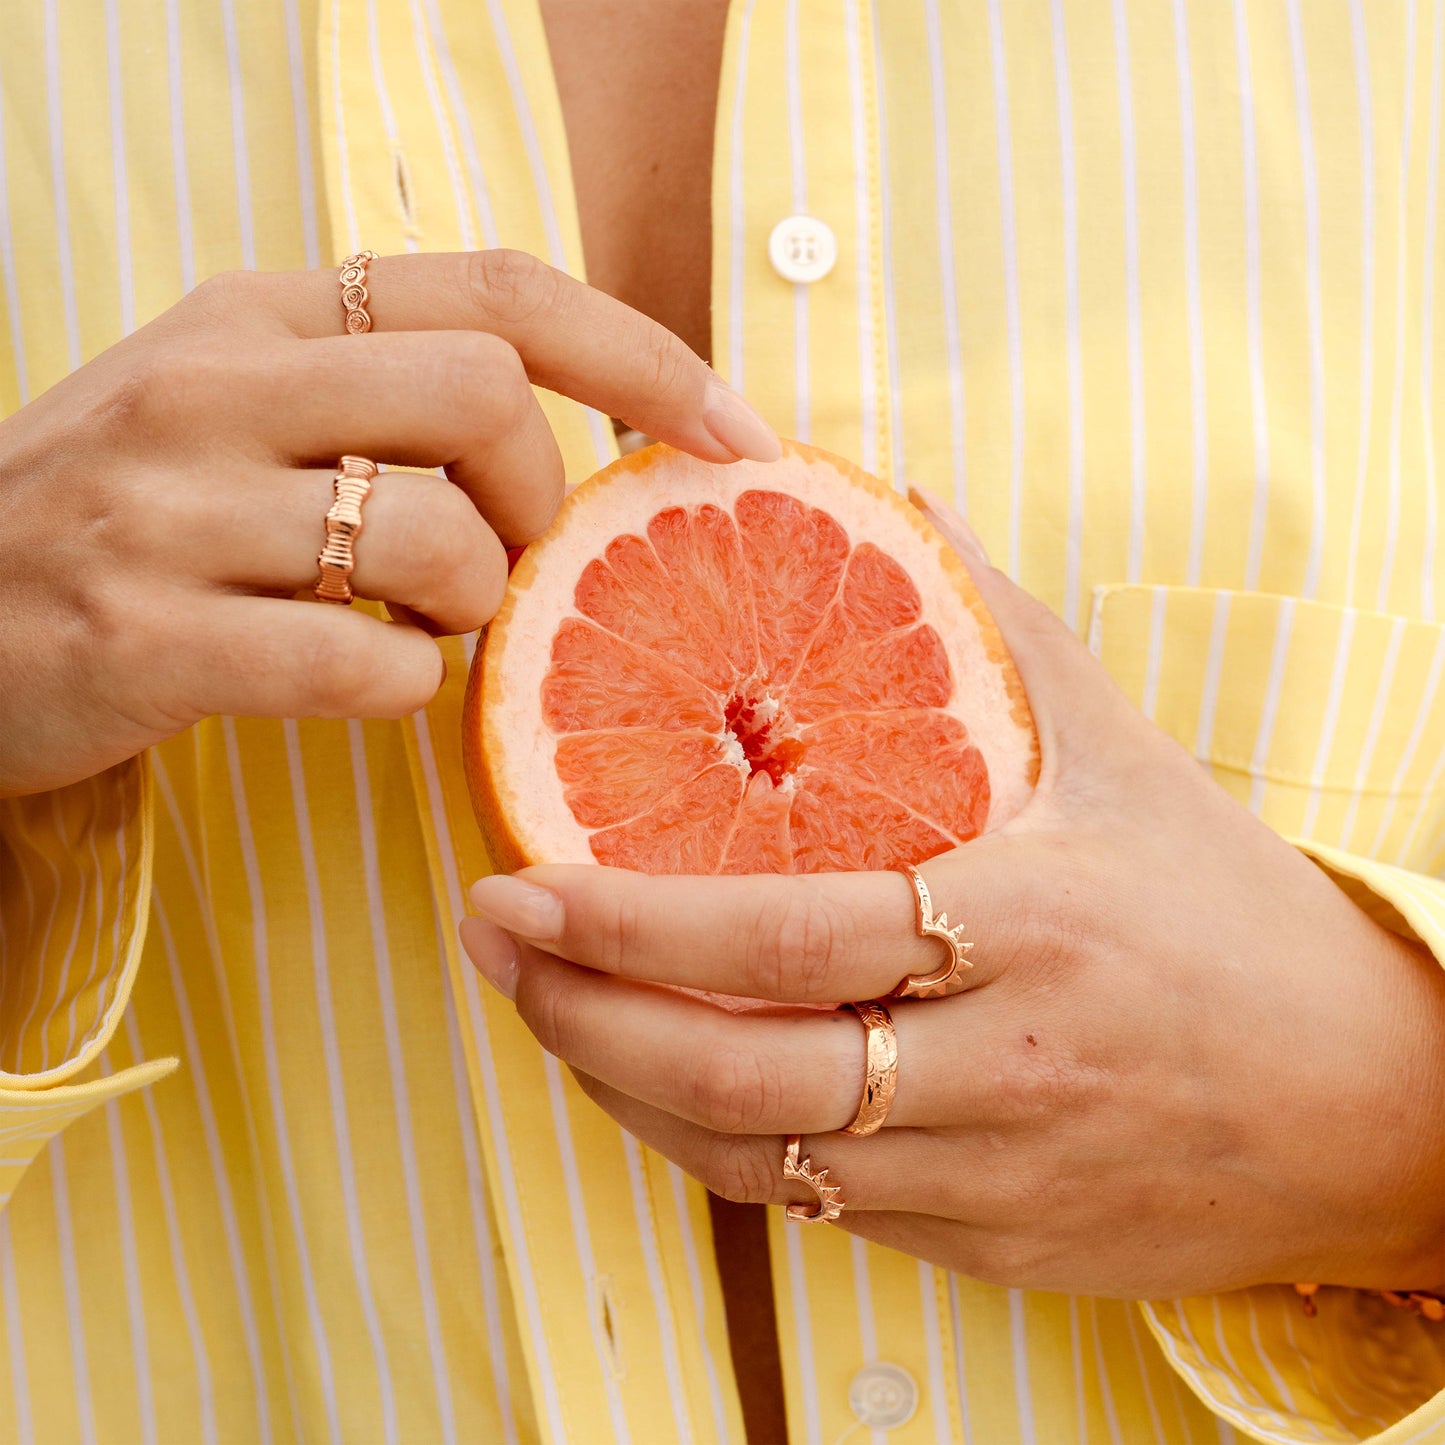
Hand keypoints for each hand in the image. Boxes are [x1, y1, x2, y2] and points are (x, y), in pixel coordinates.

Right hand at [0, 250, 779, 795]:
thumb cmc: (128, 526)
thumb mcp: (237, 415)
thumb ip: (381, 402)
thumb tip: (573, 448)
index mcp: (253, 315)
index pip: (498, 286)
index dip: (640, 352)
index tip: (731, 432)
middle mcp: (210, 385)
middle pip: (486, 398)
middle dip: (538, 499)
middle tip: (503, 562)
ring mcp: (169, 510)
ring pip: (436, 538)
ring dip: (470, 606)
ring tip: (416, 625)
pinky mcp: (144, 637)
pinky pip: (366, 664)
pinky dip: (404, 689)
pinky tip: (359, 684)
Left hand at [462, 495, 1444, 1299]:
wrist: (1366, 1102)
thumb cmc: (1228, 909)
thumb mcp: (1123, 750)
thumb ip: (991, 621)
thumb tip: (886, 494)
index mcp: (1032, 931)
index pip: (791, 936)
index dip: (634, 919)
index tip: (518, 878)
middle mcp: (1000, 1070)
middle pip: (738, 1071)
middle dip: (580, 1013)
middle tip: (489, 934)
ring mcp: (989, 1176)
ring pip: (750, 1157)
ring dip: (619, 1085)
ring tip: (542, 997)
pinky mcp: (986, 1244)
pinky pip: (807, 1209)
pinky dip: (707, 1142)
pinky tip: (651, 1074)